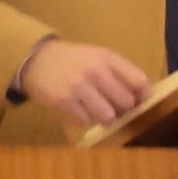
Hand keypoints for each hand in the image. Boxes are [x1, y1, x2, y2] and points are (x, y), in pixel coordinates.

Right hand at [18, 36, 150, 130]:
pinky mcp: (63, 101)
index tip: (137, 102)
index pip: (139, 81)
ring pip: (108, 117)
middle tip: (111, 107)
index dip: (142, 96)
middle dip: (122, 110)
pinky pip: (86, 122)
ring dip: (103, 118)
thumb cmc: (72, 61)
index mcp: (107, 58)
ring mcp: (79, 87)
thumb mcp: (97, 57)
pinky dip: (83, 120)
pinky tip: (77, 110)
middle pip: (126, 103)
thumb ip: (120, 73)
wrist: (34, 58)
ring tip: (93, 110)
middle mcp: (95, 71)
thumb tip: (143, 98)